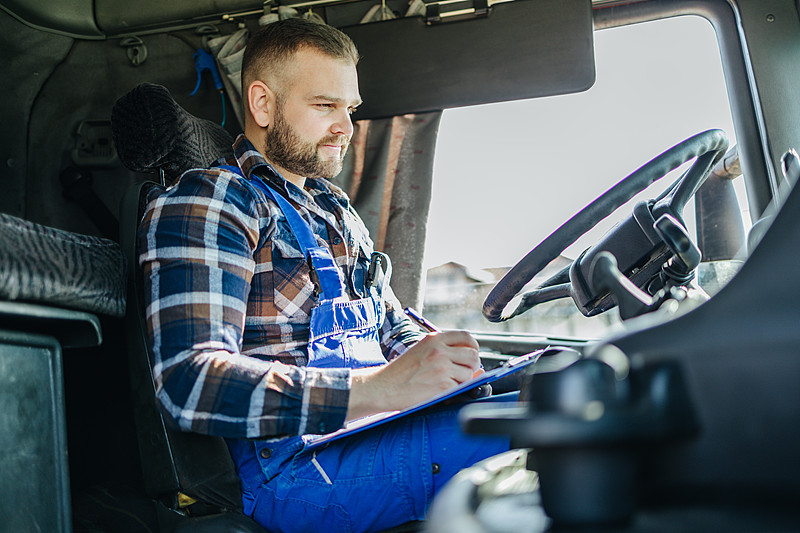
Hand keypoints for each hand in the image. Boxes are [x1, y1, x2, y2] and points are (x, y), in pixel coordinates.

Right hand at [347, 331, 480, 420]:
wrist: (384, 387)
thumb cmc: (401, 371)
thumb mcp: (421, 350)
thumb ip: (444, 351)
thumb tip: (472, 361)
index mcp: (434, 339)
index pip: (466, 337)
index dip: (473, 347)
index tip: (470, 355)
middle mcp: (440, 351)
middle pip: (473, 355)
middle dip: (472, 365)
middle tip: (463, 372)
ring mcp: (442, 368)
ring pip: (469, 373)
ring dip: (462, 380)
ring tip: (445, 382)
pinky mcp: (443, 385)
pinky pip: (460, 387)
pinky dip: (454, 391)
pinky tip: (440, 391)